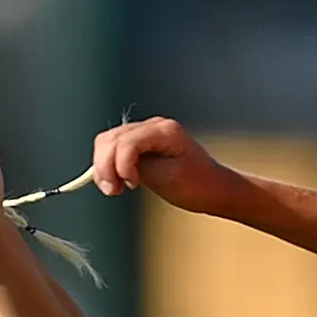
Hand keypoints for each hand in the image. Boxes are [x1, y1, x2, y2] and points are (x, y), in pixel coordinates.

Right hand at [92, 116, 246, 214]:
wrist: (213, 188)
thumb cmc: (198, 185)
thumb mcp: (168, 179)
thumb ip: (139, 169)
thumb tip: (115, 168)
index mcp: (164, 131)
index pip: (127, 142)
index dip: (121, 165)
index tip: (130, 186)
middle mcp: (152, 126)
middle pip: (110, 139)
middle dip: (105, 166)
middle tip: (113, 190)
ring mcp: (145, 133)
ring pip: (107, 143)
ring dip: (103, 167)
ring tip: (114, 188)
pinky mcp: (140, 145)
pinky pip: (113, 150)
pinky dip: (109, 166)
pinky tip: (115, 182)